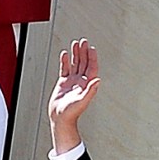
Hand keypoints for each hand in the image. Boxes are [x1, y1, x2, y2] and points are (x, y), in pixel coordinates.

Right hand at [47, 38, 100, 152]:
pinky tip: (64, 54)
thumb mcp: (82, 101)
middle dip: (84, 52)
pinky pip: (64, 69)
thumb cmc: (72, 112)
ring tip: (75, 44)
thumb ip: (91, 90)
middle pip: (83, 63)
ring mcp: (72, 82)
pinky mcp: (63, 83)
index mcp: (87, 85)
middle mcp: (81, 82)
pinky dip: (64, 61)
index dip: (92, 58)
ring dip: (75, 54)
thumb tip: (98, 80)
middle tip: (83, 41)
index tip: (91, 48)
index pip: (91, 68)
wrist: (60, 118)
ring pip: (75, 64)